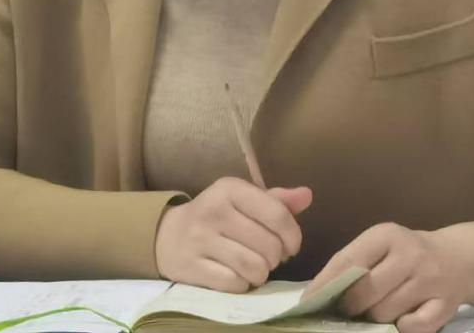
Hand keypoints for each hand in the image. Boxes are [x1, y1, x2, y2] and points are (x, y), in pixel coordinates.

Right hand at [155, 177, 311, 292]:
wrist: (167, 235)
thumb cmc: (216, 217)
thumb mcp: (242, 200)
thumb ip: (276, 200)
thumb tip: (307, 195)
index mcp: (229, 188)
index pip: (277, 214)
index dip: (293, 236)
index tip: (291, 245)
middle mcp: (213, 210)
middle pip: (269, 245)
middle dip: (276, 257)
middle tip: (267, 256)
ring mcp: (200, 240)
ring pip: (254, 267)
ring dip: (261, 273)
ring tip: (254, 266)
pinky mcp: (192, 267)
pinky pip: (235, 284)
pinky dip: (242, 284)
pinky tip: (236, 275)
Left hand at [307, 223, 471, 332]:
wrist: (457, 258)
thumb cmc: (405, 253)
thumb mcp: (380, 245)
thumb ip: (353, 262)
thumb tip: (317, 293)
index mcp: (386, 235)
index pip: (348, 261)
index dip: (325, 285)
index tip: (308, 302)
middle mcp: (409, 254)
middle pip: (365, 292)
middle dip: (350, 306)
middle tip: (347, 310)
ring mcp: (430, 280)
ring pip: (386, 312)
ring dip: (375, 318)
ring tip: (375, 310)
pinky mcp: (446, 304)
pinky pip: (414, 327)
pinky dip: (403, 328)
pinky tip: (401, 319)